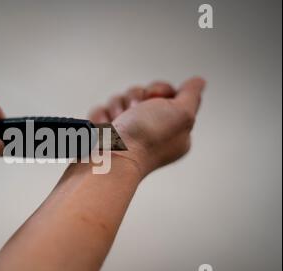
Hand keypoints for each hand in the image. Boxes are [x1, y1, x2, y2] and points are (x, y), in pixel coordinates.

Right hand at [89, 77, 204, 176]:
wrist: (111, 160)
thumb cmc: (147, 140)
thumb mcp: (182, 113)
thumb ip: (192, 95)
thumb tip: (198, 82)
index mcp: (172, 129)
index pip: (167, 94)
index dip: (160, 90)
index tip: (154, 99)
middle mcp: (149, 131)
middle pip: (141, 93)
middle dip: (135, 97)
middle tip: (135, 112)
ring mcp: (125, 133)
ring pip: (119, 100)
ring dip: (117, 107)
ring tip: (118, 123)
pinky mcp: (104, 134)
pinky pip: (101, 111)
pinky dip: (101, 117)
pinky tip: (106, 128)